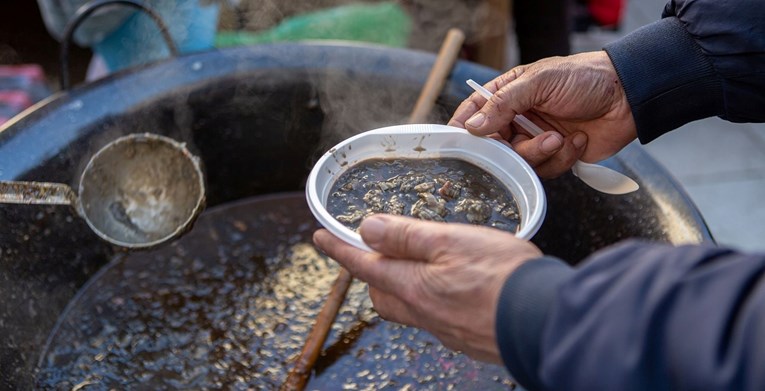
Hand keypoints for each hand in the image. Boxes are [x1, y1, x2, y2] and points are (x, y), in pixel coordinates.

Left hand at [312, 214, 542, 362]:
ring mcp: (444, 327)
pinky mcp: (466, 336)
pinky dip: (430, 299)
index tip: (320, 237)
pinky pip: (434, 317)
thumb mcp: (448, 241)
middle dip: (371, 272)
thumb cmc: (501, 276)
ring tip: (414, 267)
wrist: (543, 320)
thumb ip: (405, 237)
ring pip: (407, 306)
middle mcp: (422, 312)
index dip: (339, 249)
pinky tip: (450, 289)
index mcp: (412, 286)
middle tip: (372, 252)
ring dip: (400, 285)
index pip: (363, 265)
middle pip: (382, 292)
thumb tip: (367, 230)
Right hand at [449, 51, 636, 177]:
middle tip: (533, 138)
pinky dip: (563, 157)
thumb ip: (503, 103)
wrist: (629, 96)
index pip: (474, 112)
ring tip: (560, 138)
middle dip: (513, 149)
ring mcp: (536, 139)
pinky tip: (578, 139)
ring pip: (520, 163)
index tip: (459, 143)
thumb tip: (472, 125)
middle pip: (495, 147)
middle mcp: (518, 119)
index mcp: (508, 94)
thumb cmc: (585, 77)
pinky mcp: (557, 157)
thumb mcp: (540, 81)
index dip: (463, 129)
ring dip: (541, 153)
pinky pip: (546, 170)